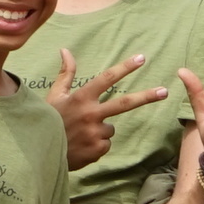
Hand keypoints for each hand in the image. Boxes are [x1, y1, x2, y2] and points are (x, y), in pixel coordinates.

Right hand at [47, 49, 162, 171]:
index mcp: (81, 98)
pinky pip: (105, 143)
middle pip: (125, 103)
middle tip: (164, 91)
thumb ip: (65, 74)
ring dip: (101, 130)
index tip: (142, 58)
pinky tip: (82, 145)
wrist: (39, 153)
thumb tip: (66, 50)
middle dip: (147, 96)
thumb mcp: (54, 96)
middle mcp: (91, 114)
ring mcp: (95, 133)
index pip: (107, 78)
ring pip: (111, 128)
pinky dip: (97, 144)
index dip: (125, 67)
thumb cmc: (47, 121)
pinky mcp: (98, 149)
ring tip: (80, 134)